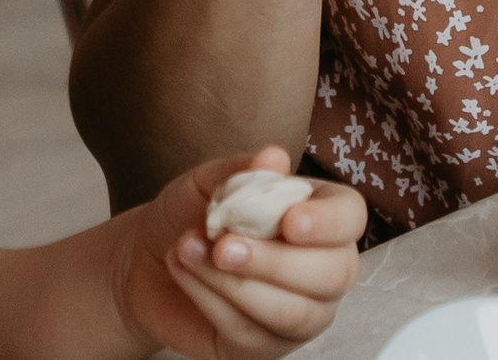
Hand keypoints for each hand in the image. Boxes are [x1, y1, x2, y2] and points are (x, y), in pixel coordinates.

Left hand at [113, 147, 364, 359]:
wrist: (147, 256)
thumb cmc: (189, 214)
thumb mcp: (208, 182)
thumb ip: (242, 171)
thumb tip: (275, 157)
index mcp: (318, 216)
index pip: (350, 218)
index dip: (328, 223)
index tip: (289, 221)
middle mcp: (321, 268)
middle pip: (333, 274)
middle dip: (275, 261)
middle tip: (222, 244)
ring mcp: (298, 313)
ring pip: (293, 312)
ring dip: (236, 283)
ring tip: (189, 251)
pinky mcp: (264, 347)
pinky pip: (251, 333)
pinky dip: (211, 300)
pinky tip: (186, 273)